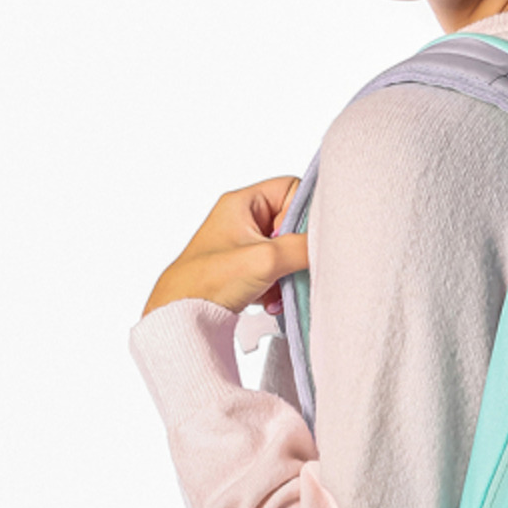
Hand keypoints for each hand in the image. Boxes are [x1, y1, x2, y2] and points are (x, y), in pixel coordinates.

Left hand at [142, 175, 307, 317]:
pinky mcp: (245, 270)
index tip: (306, 238)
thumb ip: (302, 247)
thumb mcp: (264, 260)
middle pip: (293, 223)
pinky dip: (278, 287)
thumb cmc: (207, 282)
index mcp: (242, 203)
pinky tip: (270, 301)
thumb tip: (329, 245)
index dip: (305, 212)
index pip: (292, 190)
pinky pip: (276, 270)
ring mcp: (244, 245)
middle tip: (292, 267)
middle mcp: (243, 219)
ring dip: (288, 273)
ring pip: (287, 250)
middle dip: (297, 250)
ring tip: (276, 290)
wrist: (178, 317)